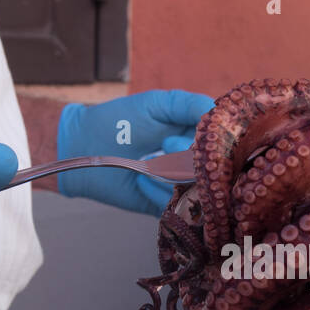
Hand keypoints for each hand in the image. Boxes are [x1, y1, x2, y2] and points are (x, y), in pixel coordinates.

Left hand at [56, 89, 212, 216]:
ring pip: (196, 188)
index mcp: (197, 136)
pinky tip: (139, 180)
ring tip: (145, 162)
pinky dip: (156, 190)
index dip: (211, 141)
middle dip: (187, 156)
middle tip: (163, 144)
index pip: (224, 143)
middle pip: (213, 168)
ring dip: (168, 173)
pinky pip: (176, 205)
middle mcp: (194, 162)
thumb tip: (220, 114)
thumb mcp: (158, 103)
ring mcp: (180, 186)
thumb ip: (190, 104)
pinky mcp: (164, 206)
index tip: (192, 132)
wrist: (84, 147)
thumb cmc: (119, 120)